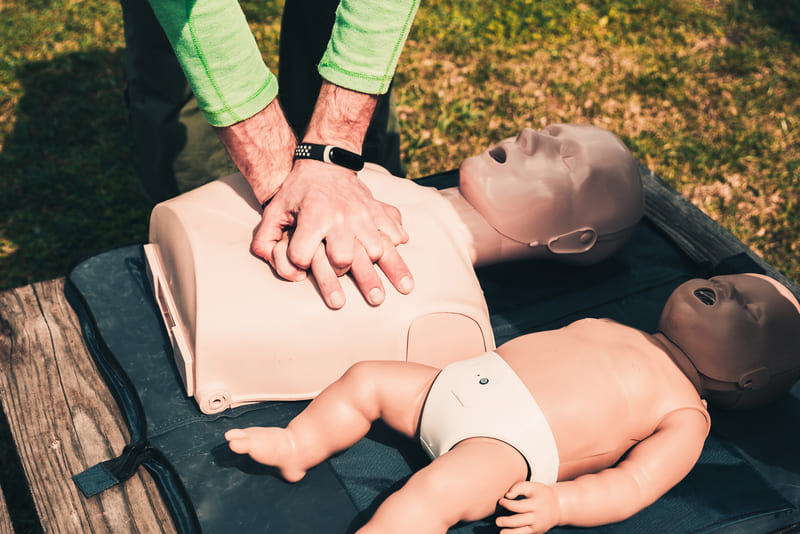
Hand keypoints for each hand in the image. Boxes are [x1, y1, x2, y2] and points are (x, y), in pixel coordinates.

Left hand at [253, 160, 412, 307]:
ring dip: (376, 266)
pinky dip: (396, 241)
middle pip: (344, 260)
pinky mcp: (378, 210)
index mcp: (313, 217)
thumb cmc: (298, 191)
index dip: (298, 266)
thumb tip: (269, 262)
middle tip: (340, 274)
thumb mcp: (275, 210)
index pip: (303, 257)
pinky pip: (394, 230)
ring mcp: (363, 214)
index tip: (301, 267)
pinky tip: (397, 250)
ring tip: (390, 282)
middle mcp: (340, 217)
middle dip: (340, 272)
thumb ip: (265, 238)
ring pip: (376, 251)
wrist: (324, 162)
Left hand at [496, 481, 559, 533]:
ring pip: (522, 532)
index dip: (507, 504)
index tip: (501, 501)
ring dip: (510, 533)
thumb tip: (507, 496)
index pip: (519, 506)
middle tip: (497, 521)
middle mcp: (537, 517)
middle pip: (519, 521)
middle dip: (507, 522)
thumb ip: (518, 487)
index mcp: (536, 505)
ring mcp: (537, 527)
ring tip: (501, 532)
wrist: (558, 506)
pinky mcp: (536, 532)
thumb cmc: (541, 494)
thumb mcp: (532, 486)